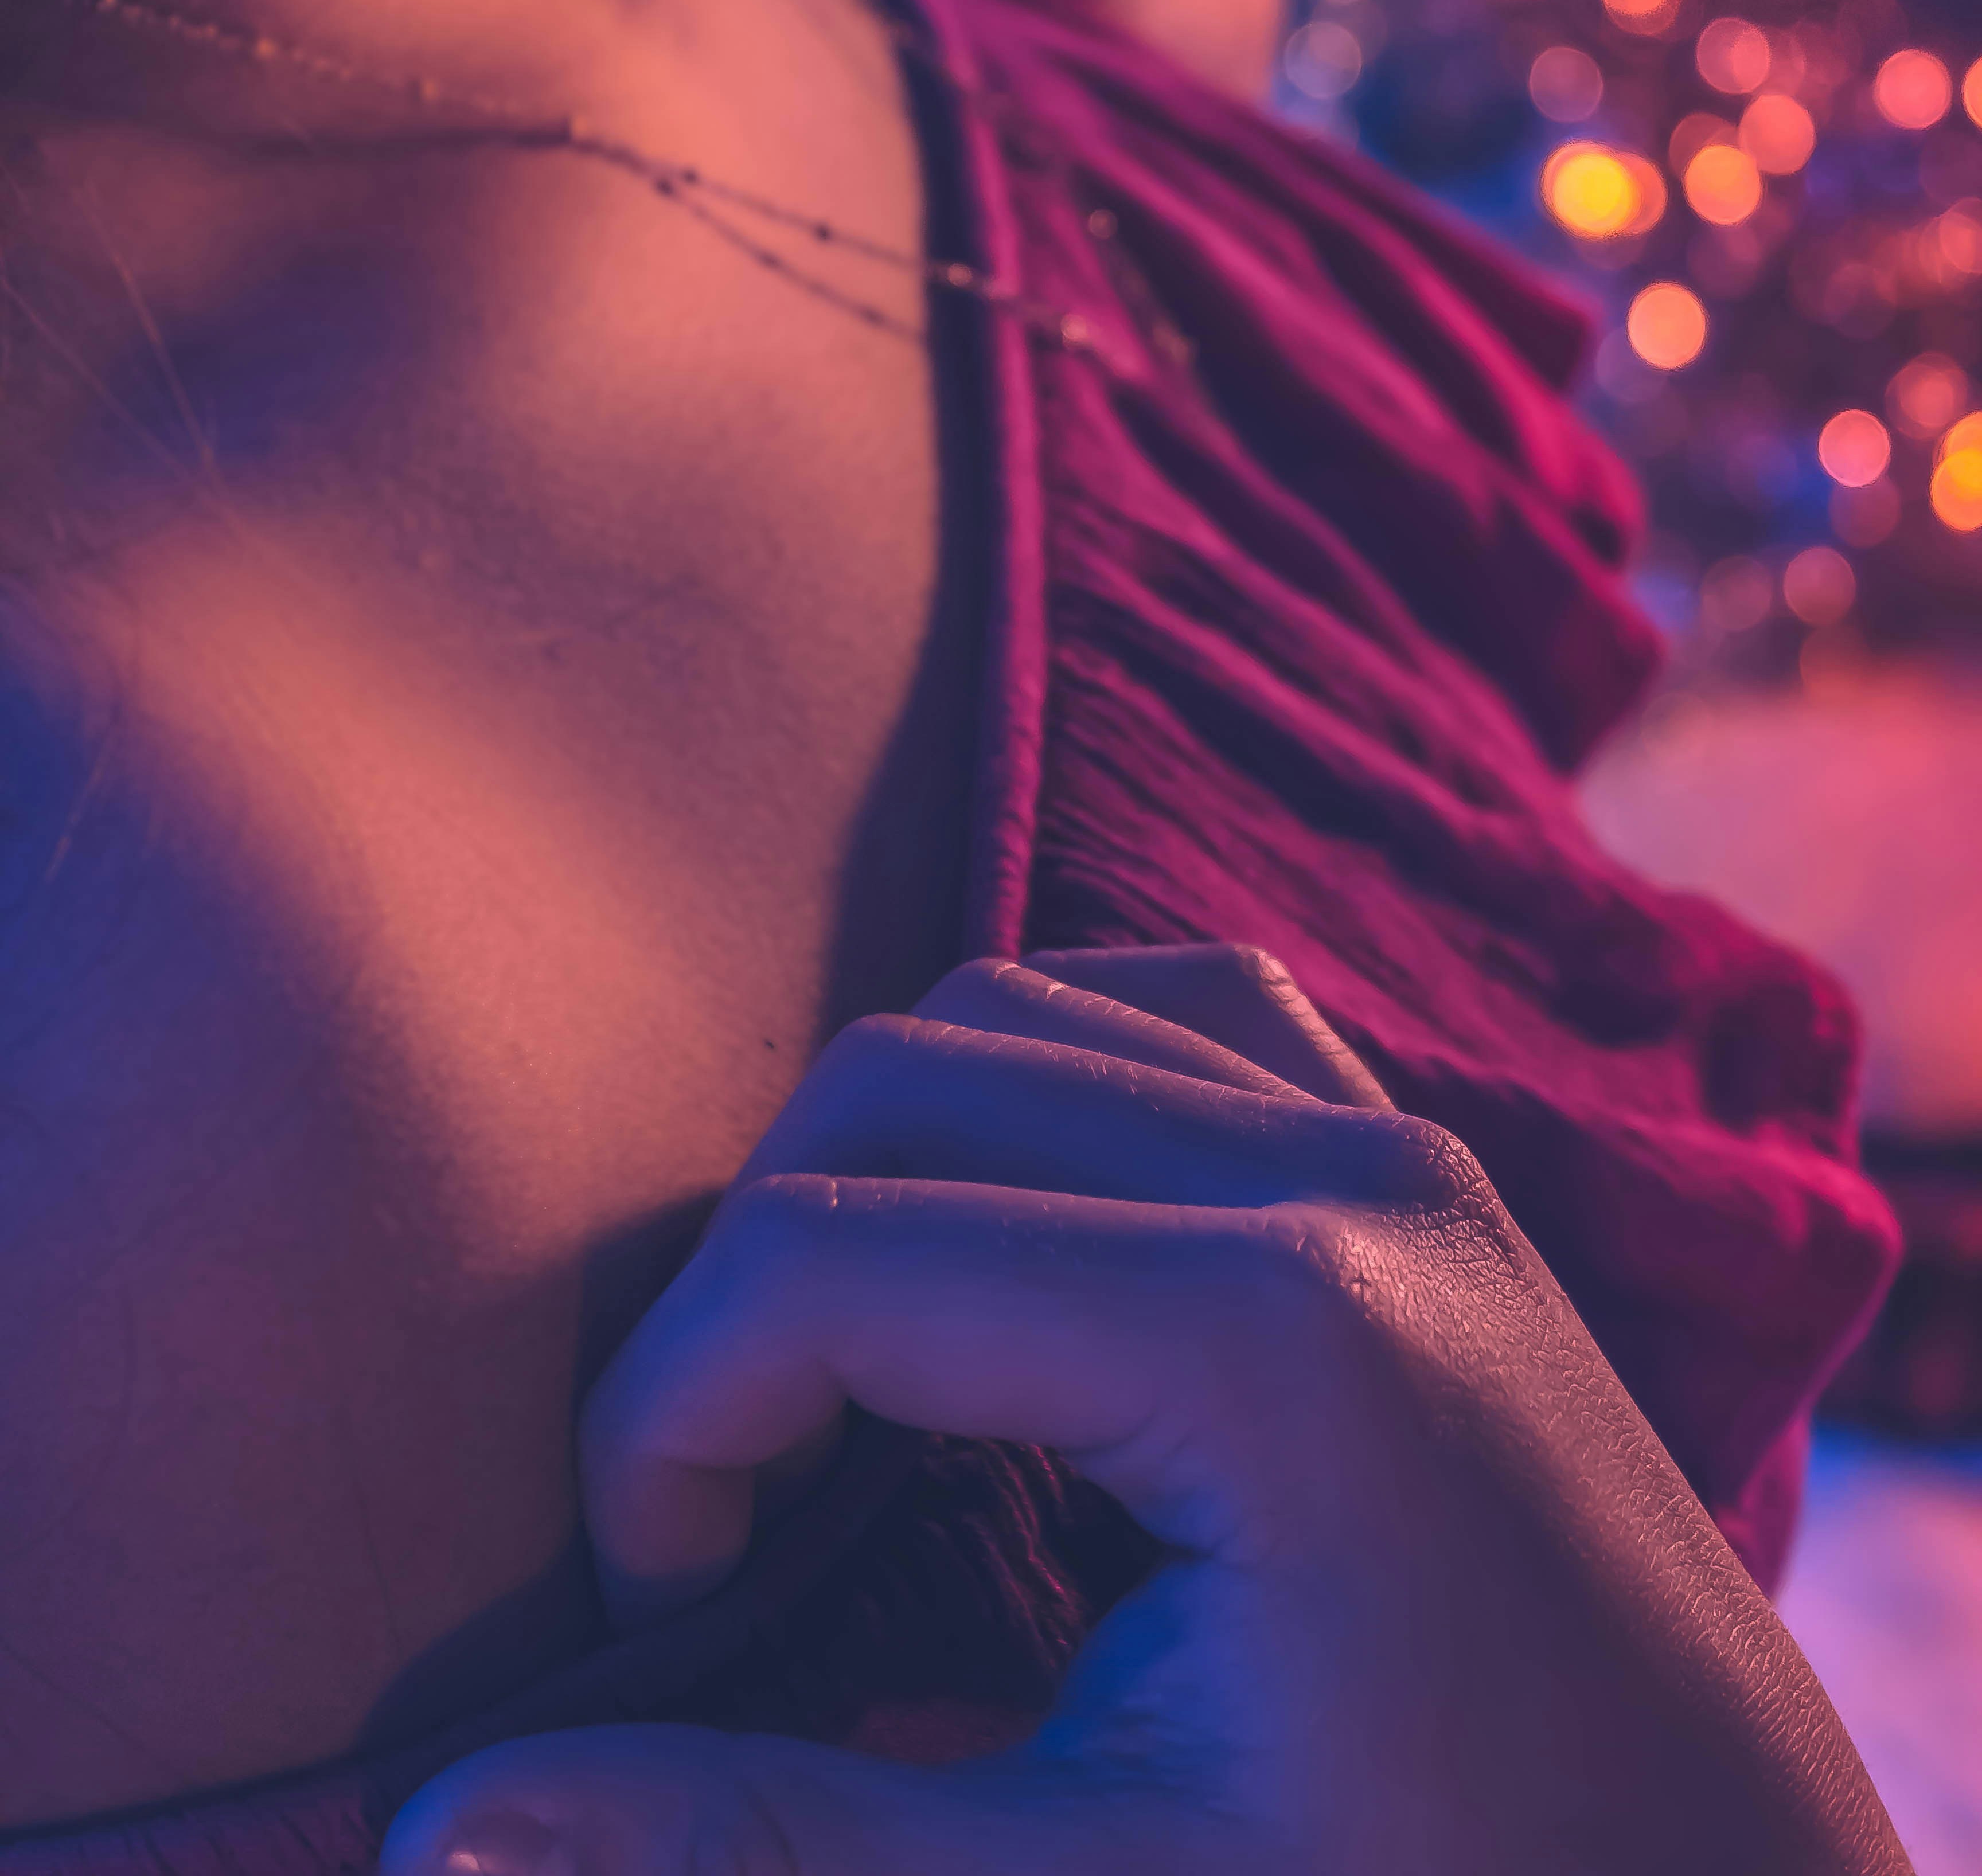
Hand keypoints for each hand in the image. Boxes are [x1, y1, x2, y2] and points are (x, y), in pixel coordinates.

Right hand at [382, 947, 1903, 1875]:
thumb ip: (762, 1831)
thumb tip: (439, 1832)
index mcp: (1267, 1336)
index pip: (829, 1260)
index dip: (670, 1419)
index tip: (659, 1589)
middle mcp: (1340, 1174)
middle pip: (899, 1086)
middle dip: (751, 1278)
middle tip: (737, 1497)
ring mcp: (1397, 1137)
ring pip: (1013, 1013)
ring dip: (874, 1169)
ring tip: (849, 1385)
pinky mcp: (1419, 1150)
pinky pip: (1167, 1003)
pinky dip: (1035, 1079)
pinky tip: (1009, 1241)